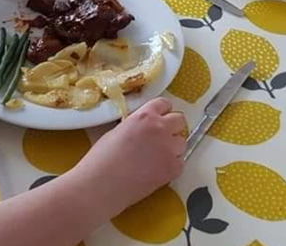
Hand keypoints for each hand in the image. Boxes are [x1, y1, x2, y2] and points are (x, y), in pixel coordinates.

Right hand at [69, 97, 185, 215]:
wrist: (103, 183)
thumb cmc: (103, 156)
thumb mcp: (118, 130)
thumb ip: (136, 125)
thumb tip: (143, 128)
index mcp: (145, 116)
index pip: (164, 103)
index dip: (162, 110)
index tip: (160, 116)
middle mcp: (161, 128)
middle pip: (179, 120)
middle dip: (172, 127)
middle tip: (161, 137)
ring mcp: (169, 149)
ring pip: (182, 142)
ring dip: (173, 147)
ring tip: (158, 156)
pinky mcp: (173, 169)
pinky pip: (181, 162)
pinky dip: (172, 165)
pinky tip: (157, 169)